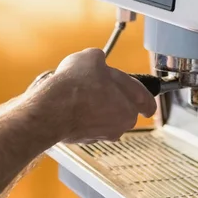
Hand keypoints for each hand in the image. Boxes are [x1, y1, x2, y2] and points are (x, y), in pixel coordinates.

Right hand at [34, 48, 156, 144]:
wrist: (50, 110)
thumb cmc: (75, 86)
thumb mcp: (91, 57)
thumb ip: (100, 59)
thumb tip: (97, 60)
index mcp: (130, 105)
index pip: (146, 102)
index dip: (146, 99)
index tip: (148, 104)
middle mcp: (120, 123)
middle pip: (124, 108)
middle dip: (114, 97)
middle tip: (98, 84)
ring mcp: (103, 134)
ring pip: (105, 117)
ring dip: (97, 107)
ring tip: (80, 93)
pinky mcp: (85, 139)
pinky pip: (89, 124)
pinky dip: (83, 116)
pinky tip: (71, 105)